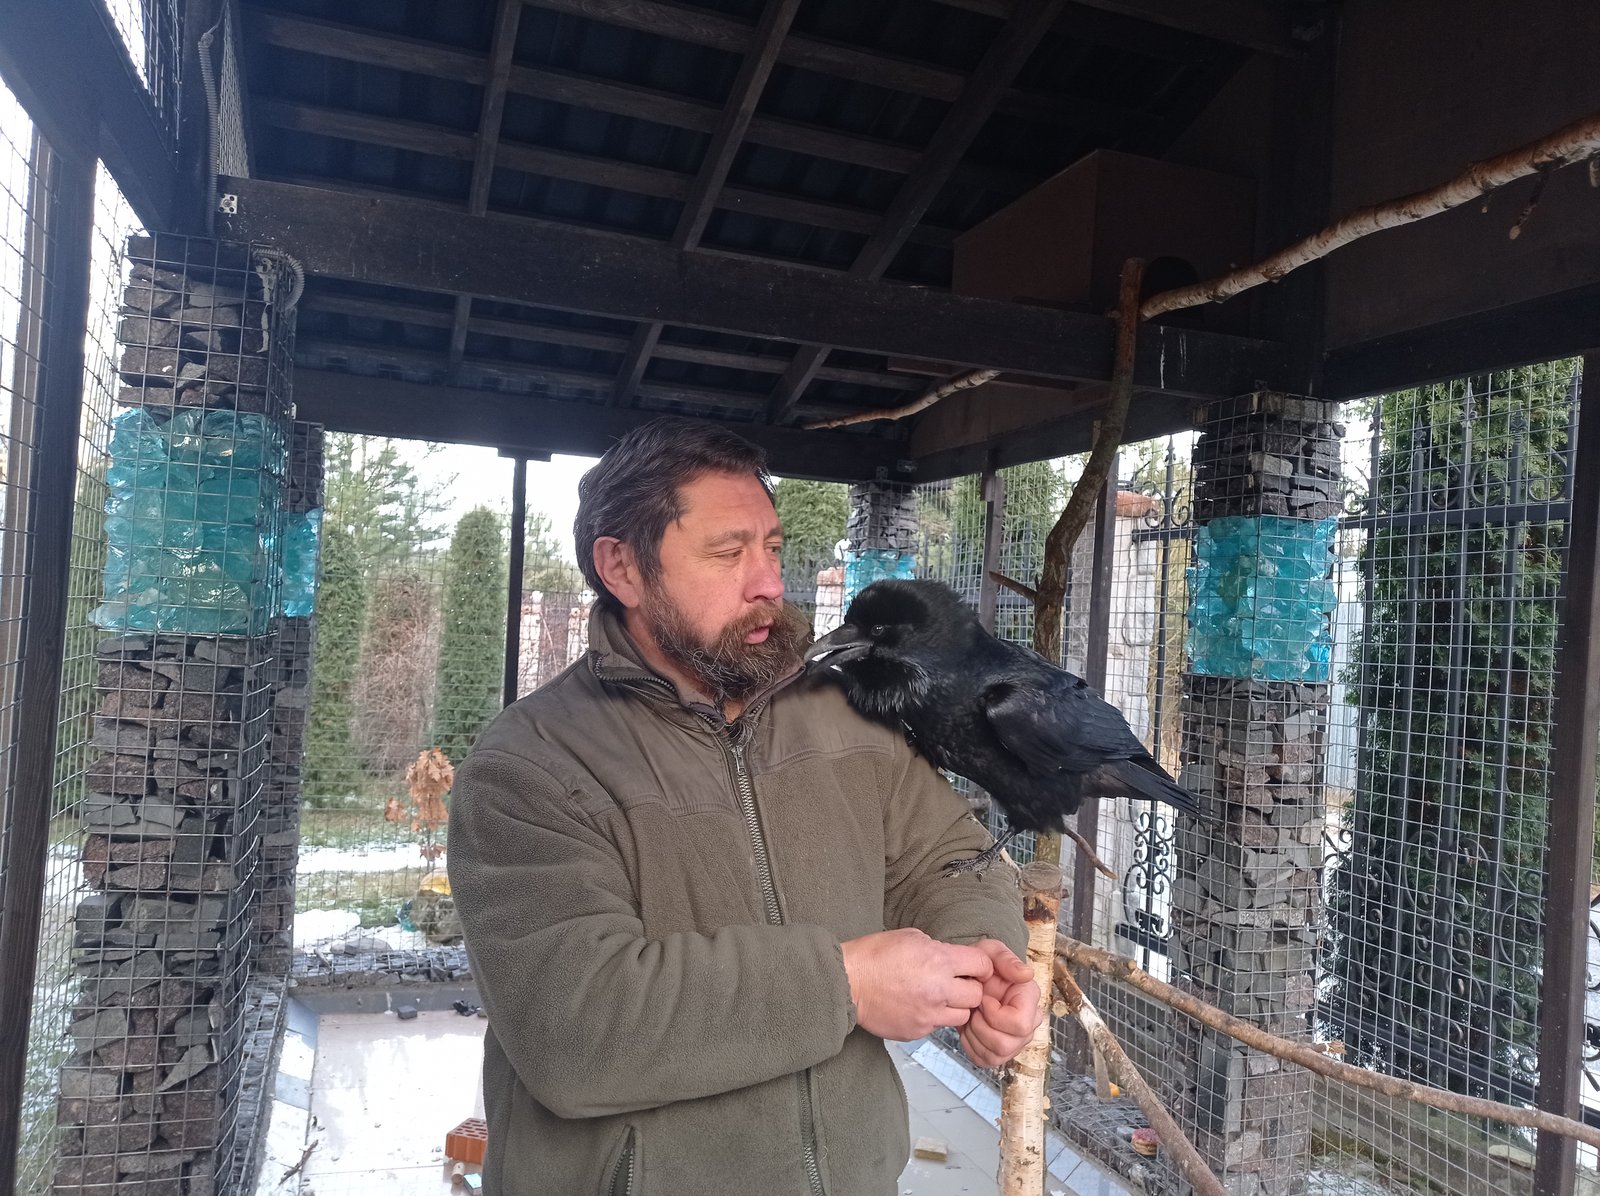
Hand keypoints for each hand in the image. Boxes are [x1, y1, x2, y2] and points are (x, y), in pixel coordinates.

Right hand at [840, 928, 994, 1040]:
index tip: (974, 967)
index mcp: (939, 961)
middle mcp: (939, 991)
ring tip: (937, 997)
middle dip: (969, 988)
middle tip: (955, 983)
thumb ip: (938, 949)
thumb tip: (952, 959)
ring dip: (954, 1006)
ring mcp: (928, 1015)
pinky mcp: (916, 1031)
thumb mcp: (911, 937)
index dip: (980, 966)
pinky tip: (917, 1006)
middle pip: (976, 995)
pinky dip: (933, 1017)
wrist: (847, 983)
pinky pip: (937, 1026)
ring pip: (961, 1016)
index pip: (982, 965)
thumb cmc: (874, 955)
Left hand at [958, 939, 1042, 1068]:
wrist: (970, 979)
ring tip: (970, 1016)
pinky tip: (969, 1028)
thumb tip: (1026, 974)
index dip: (995, 1015)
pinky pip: (984, 1060)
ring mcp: (1015, 1041)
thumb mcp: (990, 952)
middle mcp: (1029, 1024)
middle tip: (973, 1008)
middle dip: (980, 1027)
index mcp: (1029, 1000)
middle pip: (1006, 1045)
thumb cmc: (982, 966)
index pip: (1019, 1024)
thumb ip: (1006, 959)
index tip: (983, 999)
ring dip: (974, 1036)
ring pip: (995, 1055)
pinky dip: (970, 1045)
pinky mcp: (999, 1052)